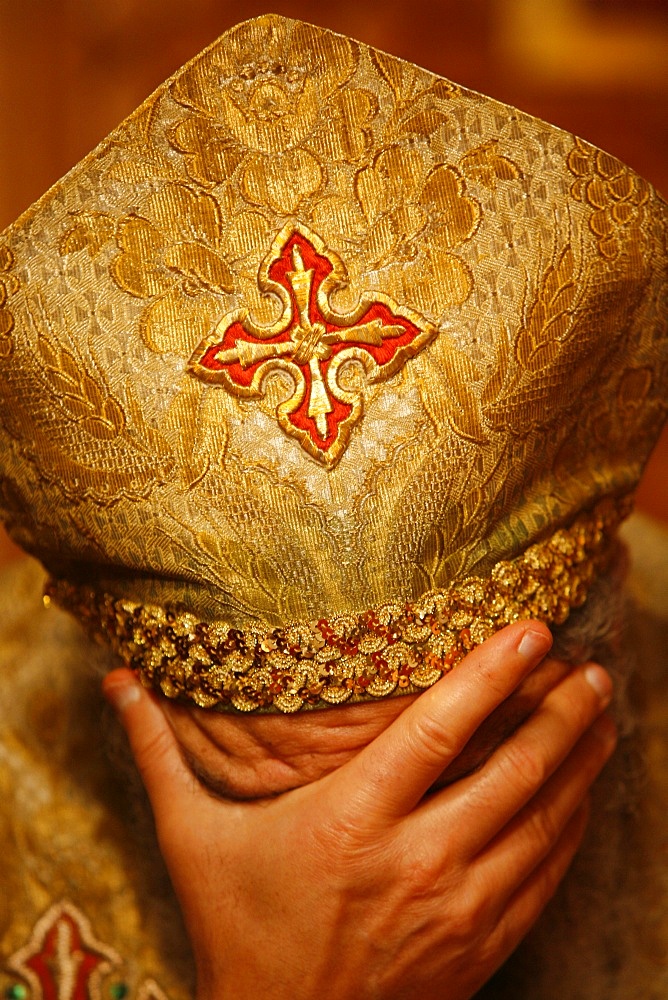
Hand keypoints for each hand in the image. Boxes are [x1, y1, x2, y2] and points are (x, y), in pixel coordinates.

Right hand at [103, 621, 615, 999]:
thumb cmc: (237, 929)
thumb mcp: (189, 839)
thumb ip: (159, 754)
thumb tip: (116, 680)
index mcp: (349, 821)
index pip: (437, 730)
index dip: (490, 674)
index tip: (531, 630)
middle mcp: (414, 861)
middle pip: (512, 769)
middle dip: (562, 711)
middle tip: (591, 665)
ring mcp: (457, 909)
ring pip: (544, 820)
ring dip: (581, 761)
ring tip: (606, 712)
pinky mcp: (482, 947)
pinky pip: (547, 875)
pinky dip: (574, 826)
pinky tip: (586, 791)